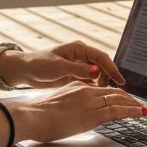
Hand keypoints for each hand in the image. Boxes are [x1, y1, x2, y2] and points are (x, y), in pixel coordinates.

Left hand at [4, 40, 125, 87]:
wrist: (25, 71)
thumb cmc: (39, 64)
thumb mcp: (59, 67)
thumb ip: (78, 69)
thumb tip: (97, 71)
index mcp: (79, 49)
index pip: (102, 57)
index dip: (113, 69)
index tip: (120, 81)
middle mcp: (81, 56)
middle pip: (103, 66)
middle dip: (110, 78)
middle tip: (116, 92)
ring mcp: (78, 66)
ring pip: (97, 75)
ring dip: (103, 84)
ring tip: (106, 96)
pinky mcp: (74, 75)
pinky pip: (90, 81)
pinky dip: (94, 88)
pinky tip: (96, 97)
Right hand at [11, 83, 145, 143]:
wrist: (30, 116)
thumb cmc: (36, 115)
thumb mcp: (56, 105)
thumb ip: (68, 106)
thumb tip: (72, 115)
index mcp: (76, 87)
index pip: (101, 89)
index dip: (115, 93)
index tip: (122, 98)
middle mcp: (85, 91)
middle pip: (113, 92)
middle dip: (128, 98)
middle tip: (137, 104)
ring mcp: (90, 102)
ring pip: (119, 99)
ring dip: (133, 104)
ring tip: (143, 109)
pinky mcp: (92, 114)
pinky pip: (118, 110)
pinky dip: (132, 111)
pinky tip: (141, 113)